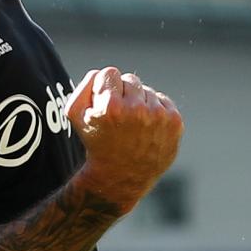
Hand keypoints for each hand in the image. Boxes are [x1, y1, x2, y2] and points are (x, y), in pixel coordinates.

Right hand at [67, 67, 182, 210]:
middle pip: (130, 80)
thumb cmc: (96, 144)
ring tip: (131, 127)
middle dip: (122, 95)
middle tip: (118, 119)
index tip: (104, 107)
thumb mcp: (76, 116)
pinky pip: (162, 100)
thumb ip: (85, 85)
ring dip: (139, 103)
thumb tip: (103, 73)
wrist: (122, 177)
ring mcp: (158, 116)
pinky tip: (145, 129)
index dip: (104, 89)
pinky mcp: (175, 122)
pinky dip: (154, 111)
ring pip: (147, 91)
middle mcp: (137, 110)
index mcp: (111, 107)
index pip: (109, 73)